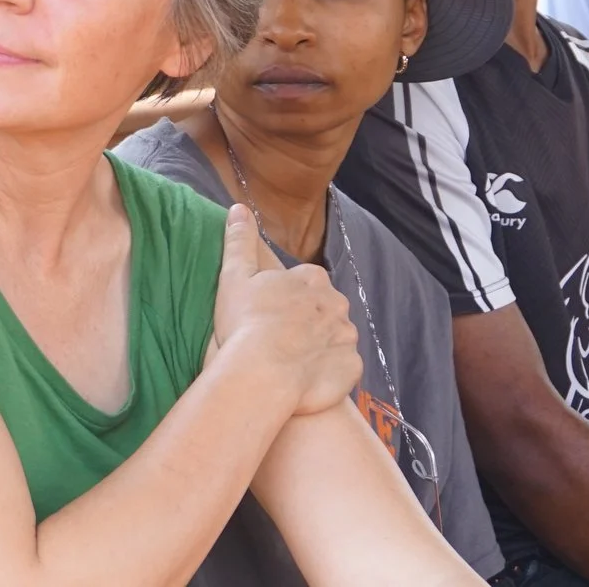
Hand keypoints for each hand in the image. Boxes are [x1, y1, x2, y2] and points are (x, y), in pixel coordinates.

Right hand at [209, 204, 360, 416]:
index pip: (304, 283)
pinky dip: (328, 373)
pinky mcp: (352, 368)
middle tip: (278, 339)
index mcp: (311, 278)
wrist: (263, 373)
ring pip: (335, 338)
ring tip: (290, 363)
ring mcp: (348, 337)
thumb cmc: (245, 322)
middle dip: (307, 321)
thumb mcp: (235, 275)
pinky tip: (305, 381)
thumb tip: (239, 207)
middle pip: (324, 309)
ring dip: (319, 347)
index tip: (267, 313)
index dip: (285, 298)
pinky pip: (342, 368)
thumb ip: (240, 240)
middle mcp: (337, 303)